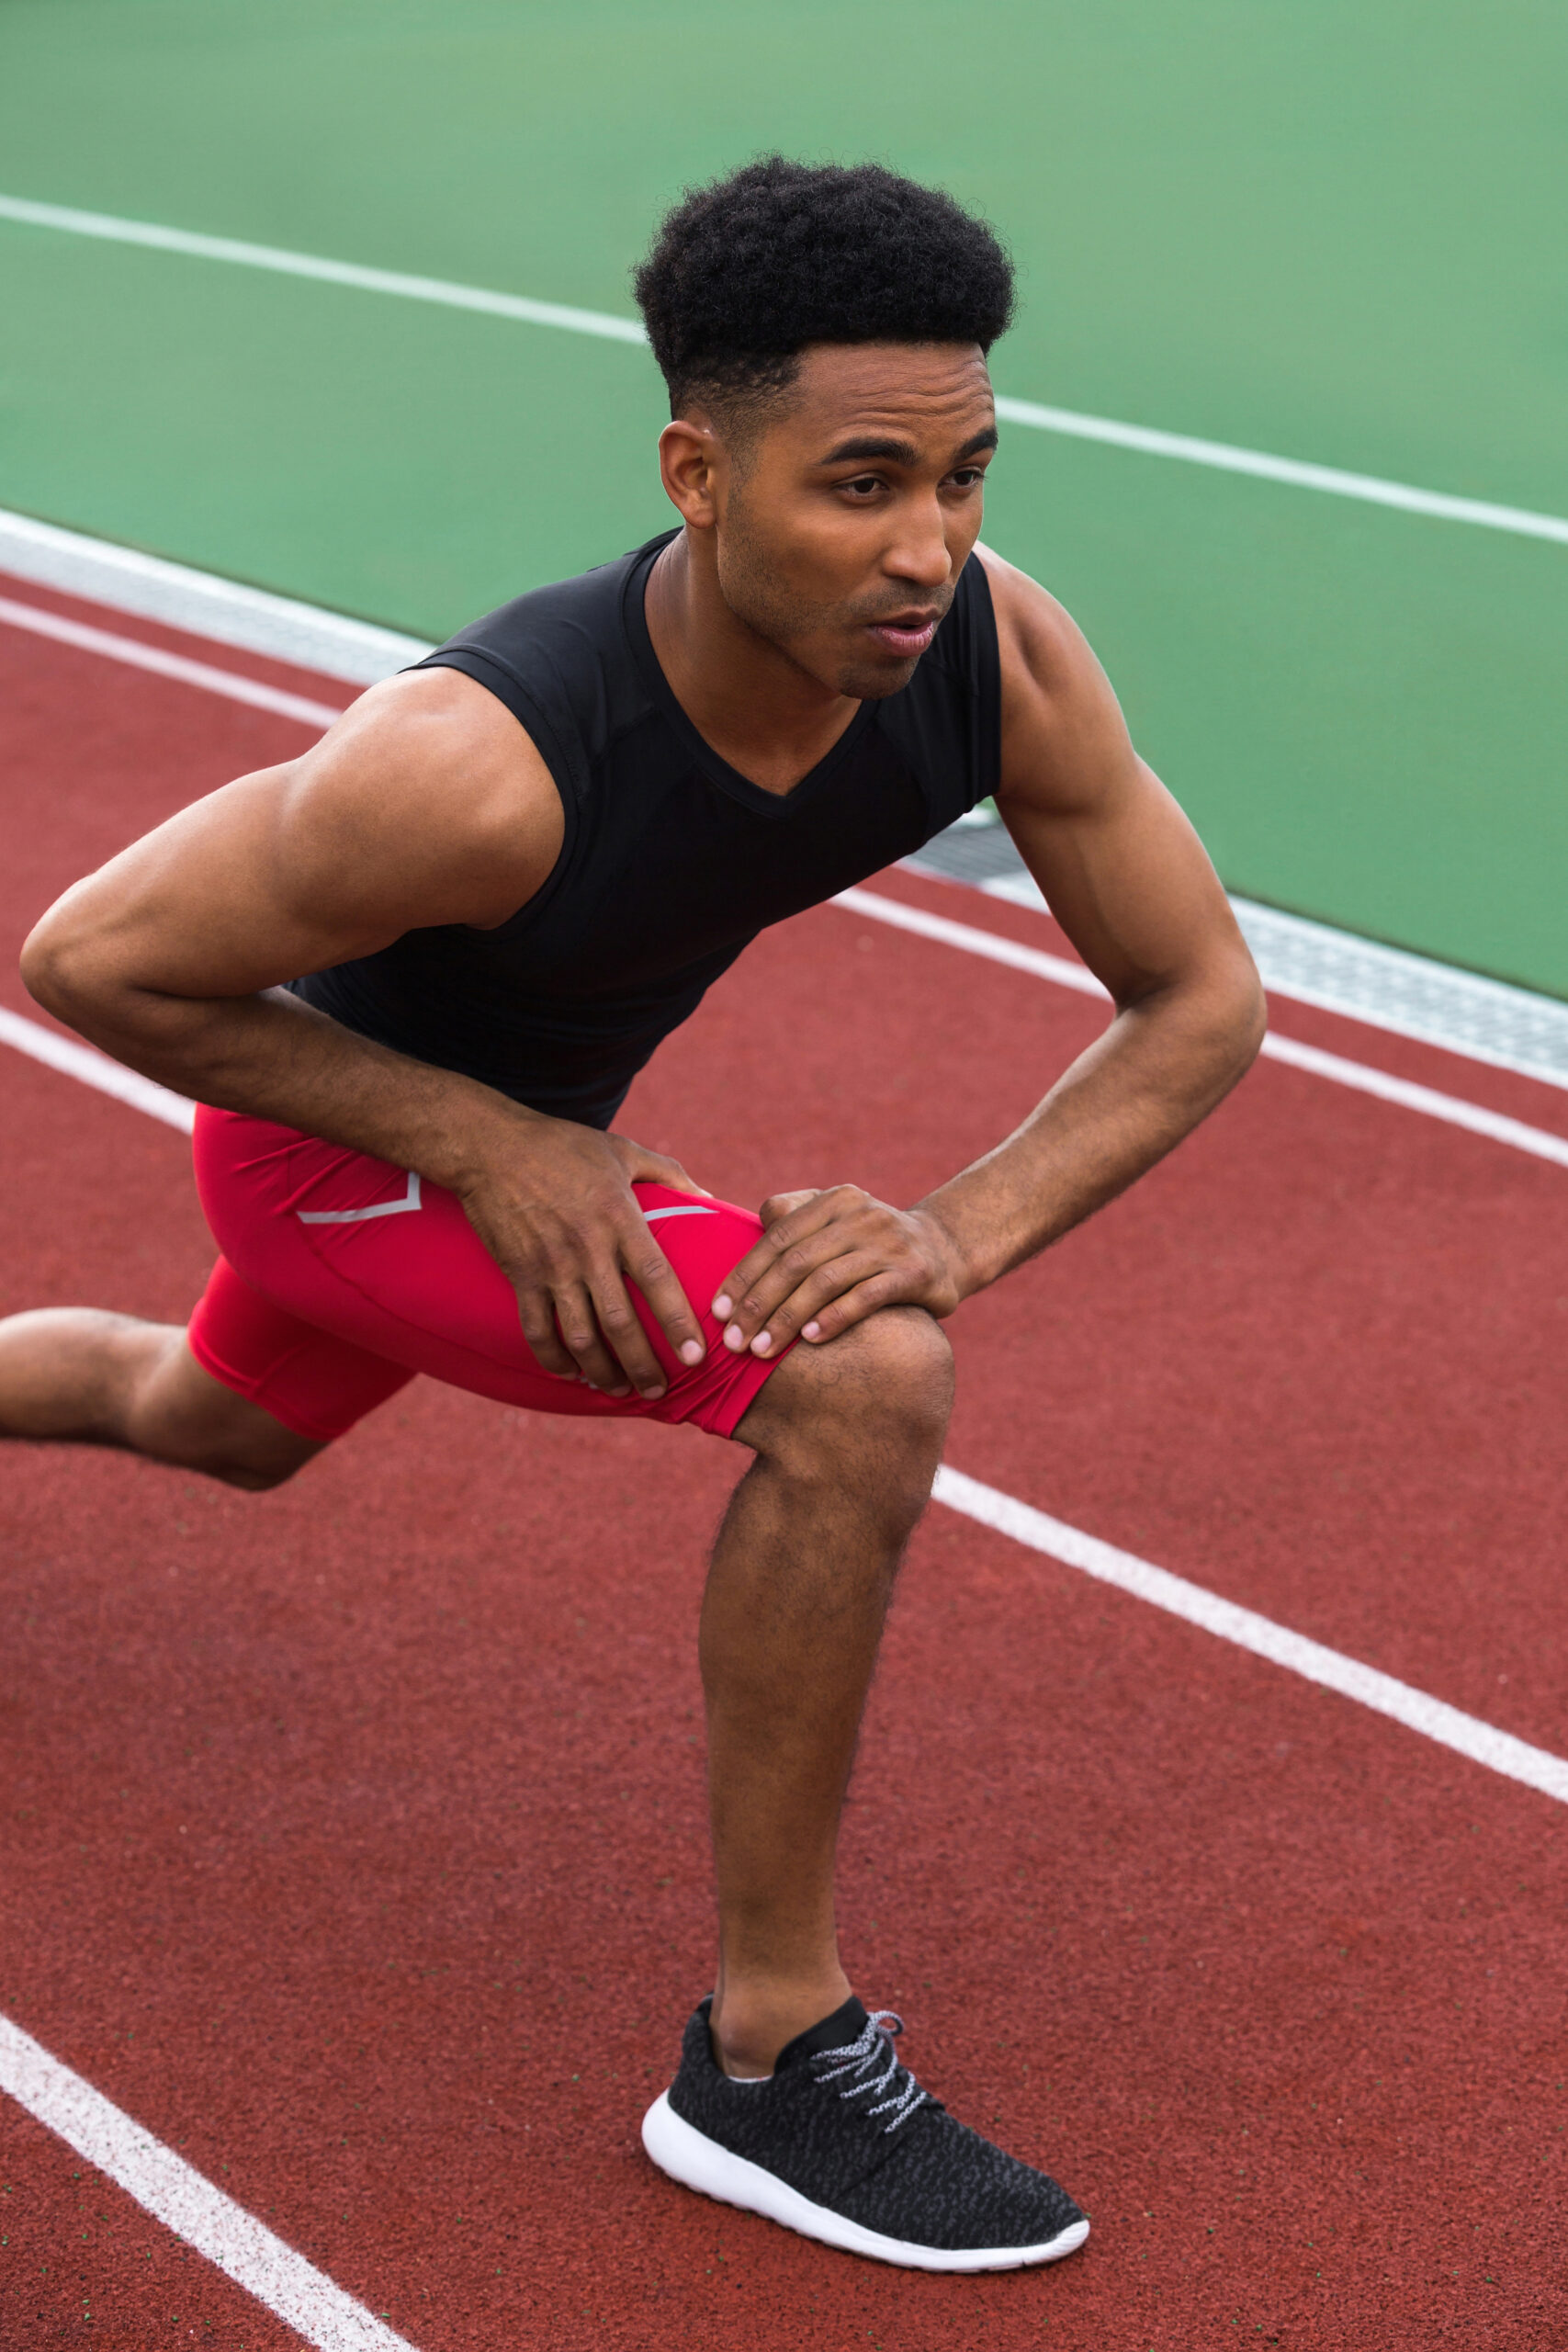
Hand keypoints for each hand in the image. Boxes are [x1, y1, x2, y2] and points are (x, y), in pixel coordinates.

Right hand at [458, 1115, 711, 1398]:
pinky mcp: (520, 1275)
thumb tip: (709, 1197)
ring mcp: (551, 1266)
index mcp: (620, 1220)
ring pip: (580, 1336)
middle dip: (643, 1365)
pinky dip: (554, 1359)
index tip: (695, 1358)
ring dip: (602, 1371)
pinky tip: (572, 1373)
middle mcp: (588, 1249)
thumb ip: (670, 1174)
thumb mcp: (624, 1151)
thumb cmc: (563, 1146)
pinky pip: (537, 1330)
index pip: (657, 1281)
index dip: (677, 1323)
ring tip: (620, 1390)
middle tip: (659, 1391)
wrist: (492, 1148)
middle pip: (620, 1323)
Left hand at [711, 1186, 968, 1358]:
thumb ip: (793, 1218)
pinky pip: (866, 1296)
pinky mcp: (914, 1272)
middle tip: (733, 1342)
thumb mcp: (836, 1220)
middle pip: (795, 1262)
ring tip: (762, 1350)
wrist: (945, 1250)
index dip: (744, 1275)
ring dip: (787, 1318)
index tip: (718, 1311)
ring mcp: (889, 1242)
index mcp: (834, 1200)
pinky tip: (810, 1339)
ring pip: (825, 1281)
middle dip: (759, 1304)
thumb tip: (746, 1228)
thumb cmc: (871, 1242)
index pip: (777, 1238)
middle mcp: (861, 1215)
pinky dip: (835, 1317)